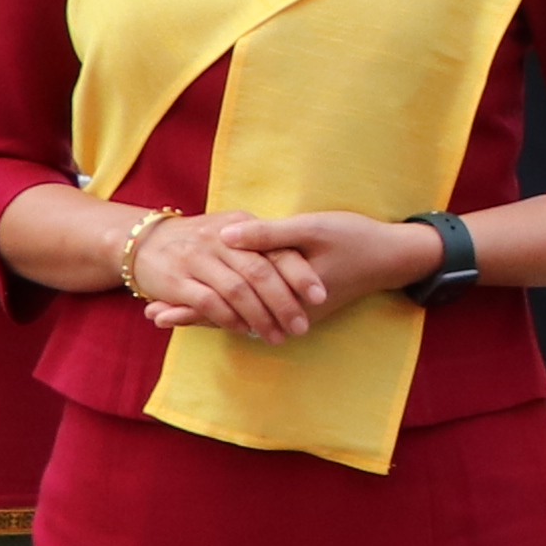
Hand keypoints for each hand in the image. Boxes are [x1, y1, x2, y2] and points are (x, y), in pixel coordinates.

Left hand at [134, 209, 423, 341]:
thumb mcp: (313, 228)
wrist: (395, 257)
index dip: (191, 305)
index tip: (156, 308)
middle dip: (191, 315)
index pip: (228, 305)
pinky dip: (230, 311)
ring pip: (241, 317)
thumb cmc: (356, 238)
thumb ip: (268, 235)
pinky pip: (257, 312)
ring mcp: (294, 311)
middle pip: (229, 316)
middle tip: (151, 316)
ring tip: (168, 316)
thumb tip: (224, 236)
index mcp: (285, 294)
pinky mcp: (299, 305)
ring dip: (206, 315)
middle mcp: (287, 311)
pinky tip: (211, 307)